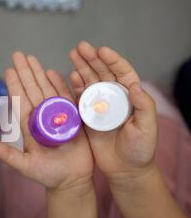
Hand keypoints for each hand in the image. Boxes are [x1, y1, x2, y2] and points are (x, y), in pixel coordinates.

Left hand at [0, 52, 93, 191]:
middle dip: (25, 72)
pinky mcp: (73, 118)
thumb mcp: (25, 166)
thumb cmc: (48, 175)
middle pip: (32, 90)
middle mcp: (42, 118)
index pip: (20, 101)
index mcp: (28, 126)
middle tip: (18, 54)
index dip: (14, 85)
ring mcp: (58, 116)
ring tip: (32, 58)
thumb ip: (8, 156)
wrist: (72, 181)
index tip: (9, 69)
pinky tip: (53, 72)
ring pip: (47, 90)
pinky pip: (66, 97)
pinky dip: (60, 84)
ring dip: (40, 73)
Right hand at [69, 41, 156, 188]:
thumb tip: (136, 85)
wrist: (124, 169)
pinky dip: (75, 87)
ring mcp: (99, 106)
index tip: (101, 50)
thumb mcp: (147, 128)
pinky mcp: (87, 116)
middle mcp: (114, 98)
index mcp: (130, 97)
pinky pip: (80, 98)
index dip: (112, 60)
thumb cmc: (140, 149)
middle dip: (91, 59)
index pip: (121, 73)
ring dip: (81, 68)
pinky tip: (70, 77)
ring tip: (72, 55)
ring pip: (89, 82)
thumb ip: (143, 107)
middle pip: (102, 73)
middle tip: (80, 47)